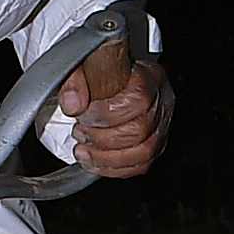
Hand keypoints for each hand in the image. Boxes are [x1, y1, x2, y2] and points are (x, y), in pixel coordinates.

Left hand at [60, 55, 173, 179]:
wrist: (112, 77)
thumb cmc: (103, 70)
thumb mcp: (84, 65)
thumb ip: (75, 80)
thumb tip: (73, 104)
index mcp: (149, 76)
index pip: (138, 98)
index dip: (107, 113)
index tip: (83, 114)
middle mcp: (161, 101)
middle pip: (141, 129)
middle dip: (103, 137)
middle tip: (80, 132)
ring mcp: (161, 125)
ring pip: (144, 152)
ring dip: (106, 157)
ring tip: (83, 150)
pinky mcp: (155, 145)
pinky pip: (142, 165)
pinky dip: (114, 168)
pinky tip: (95, 162)